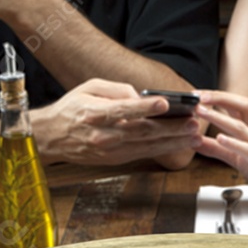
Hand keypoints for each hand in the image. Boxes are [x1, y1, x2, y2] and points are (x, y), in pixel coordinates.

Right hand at [35, 80, 200, 165]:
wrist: (52, 137)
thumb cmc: (72, 109)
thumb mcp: (89, 88)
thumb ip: (116, 89)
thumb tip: (140, 96)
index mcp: (95, 113)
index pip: (123, 110)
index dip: (145, 107)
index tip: (164, 102)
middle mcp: (104, 135)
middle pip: (142, 132)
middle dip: (170, 128)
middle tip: (192, 122)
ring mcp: (110, 150)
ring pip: (147, 146)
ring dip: (173, 142)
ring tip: (194, 136)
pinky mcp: (115, 159)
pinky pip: (143, 154)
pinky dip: (163, 150)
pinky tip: (180, 145)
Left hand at [193, 90, 247, 206]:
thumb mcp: (239, 159)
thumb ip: (218, 150)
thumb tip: (196, 142)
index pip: (236, 106)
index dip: (217, 97)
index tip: (197, 95)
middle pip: (243, 106)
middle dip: (220, 97)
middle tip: (198, 95)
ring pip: (242, 126)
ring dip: (220, 117)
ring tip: (202, 112)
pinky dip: (234, 143)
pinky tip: (221, 138)